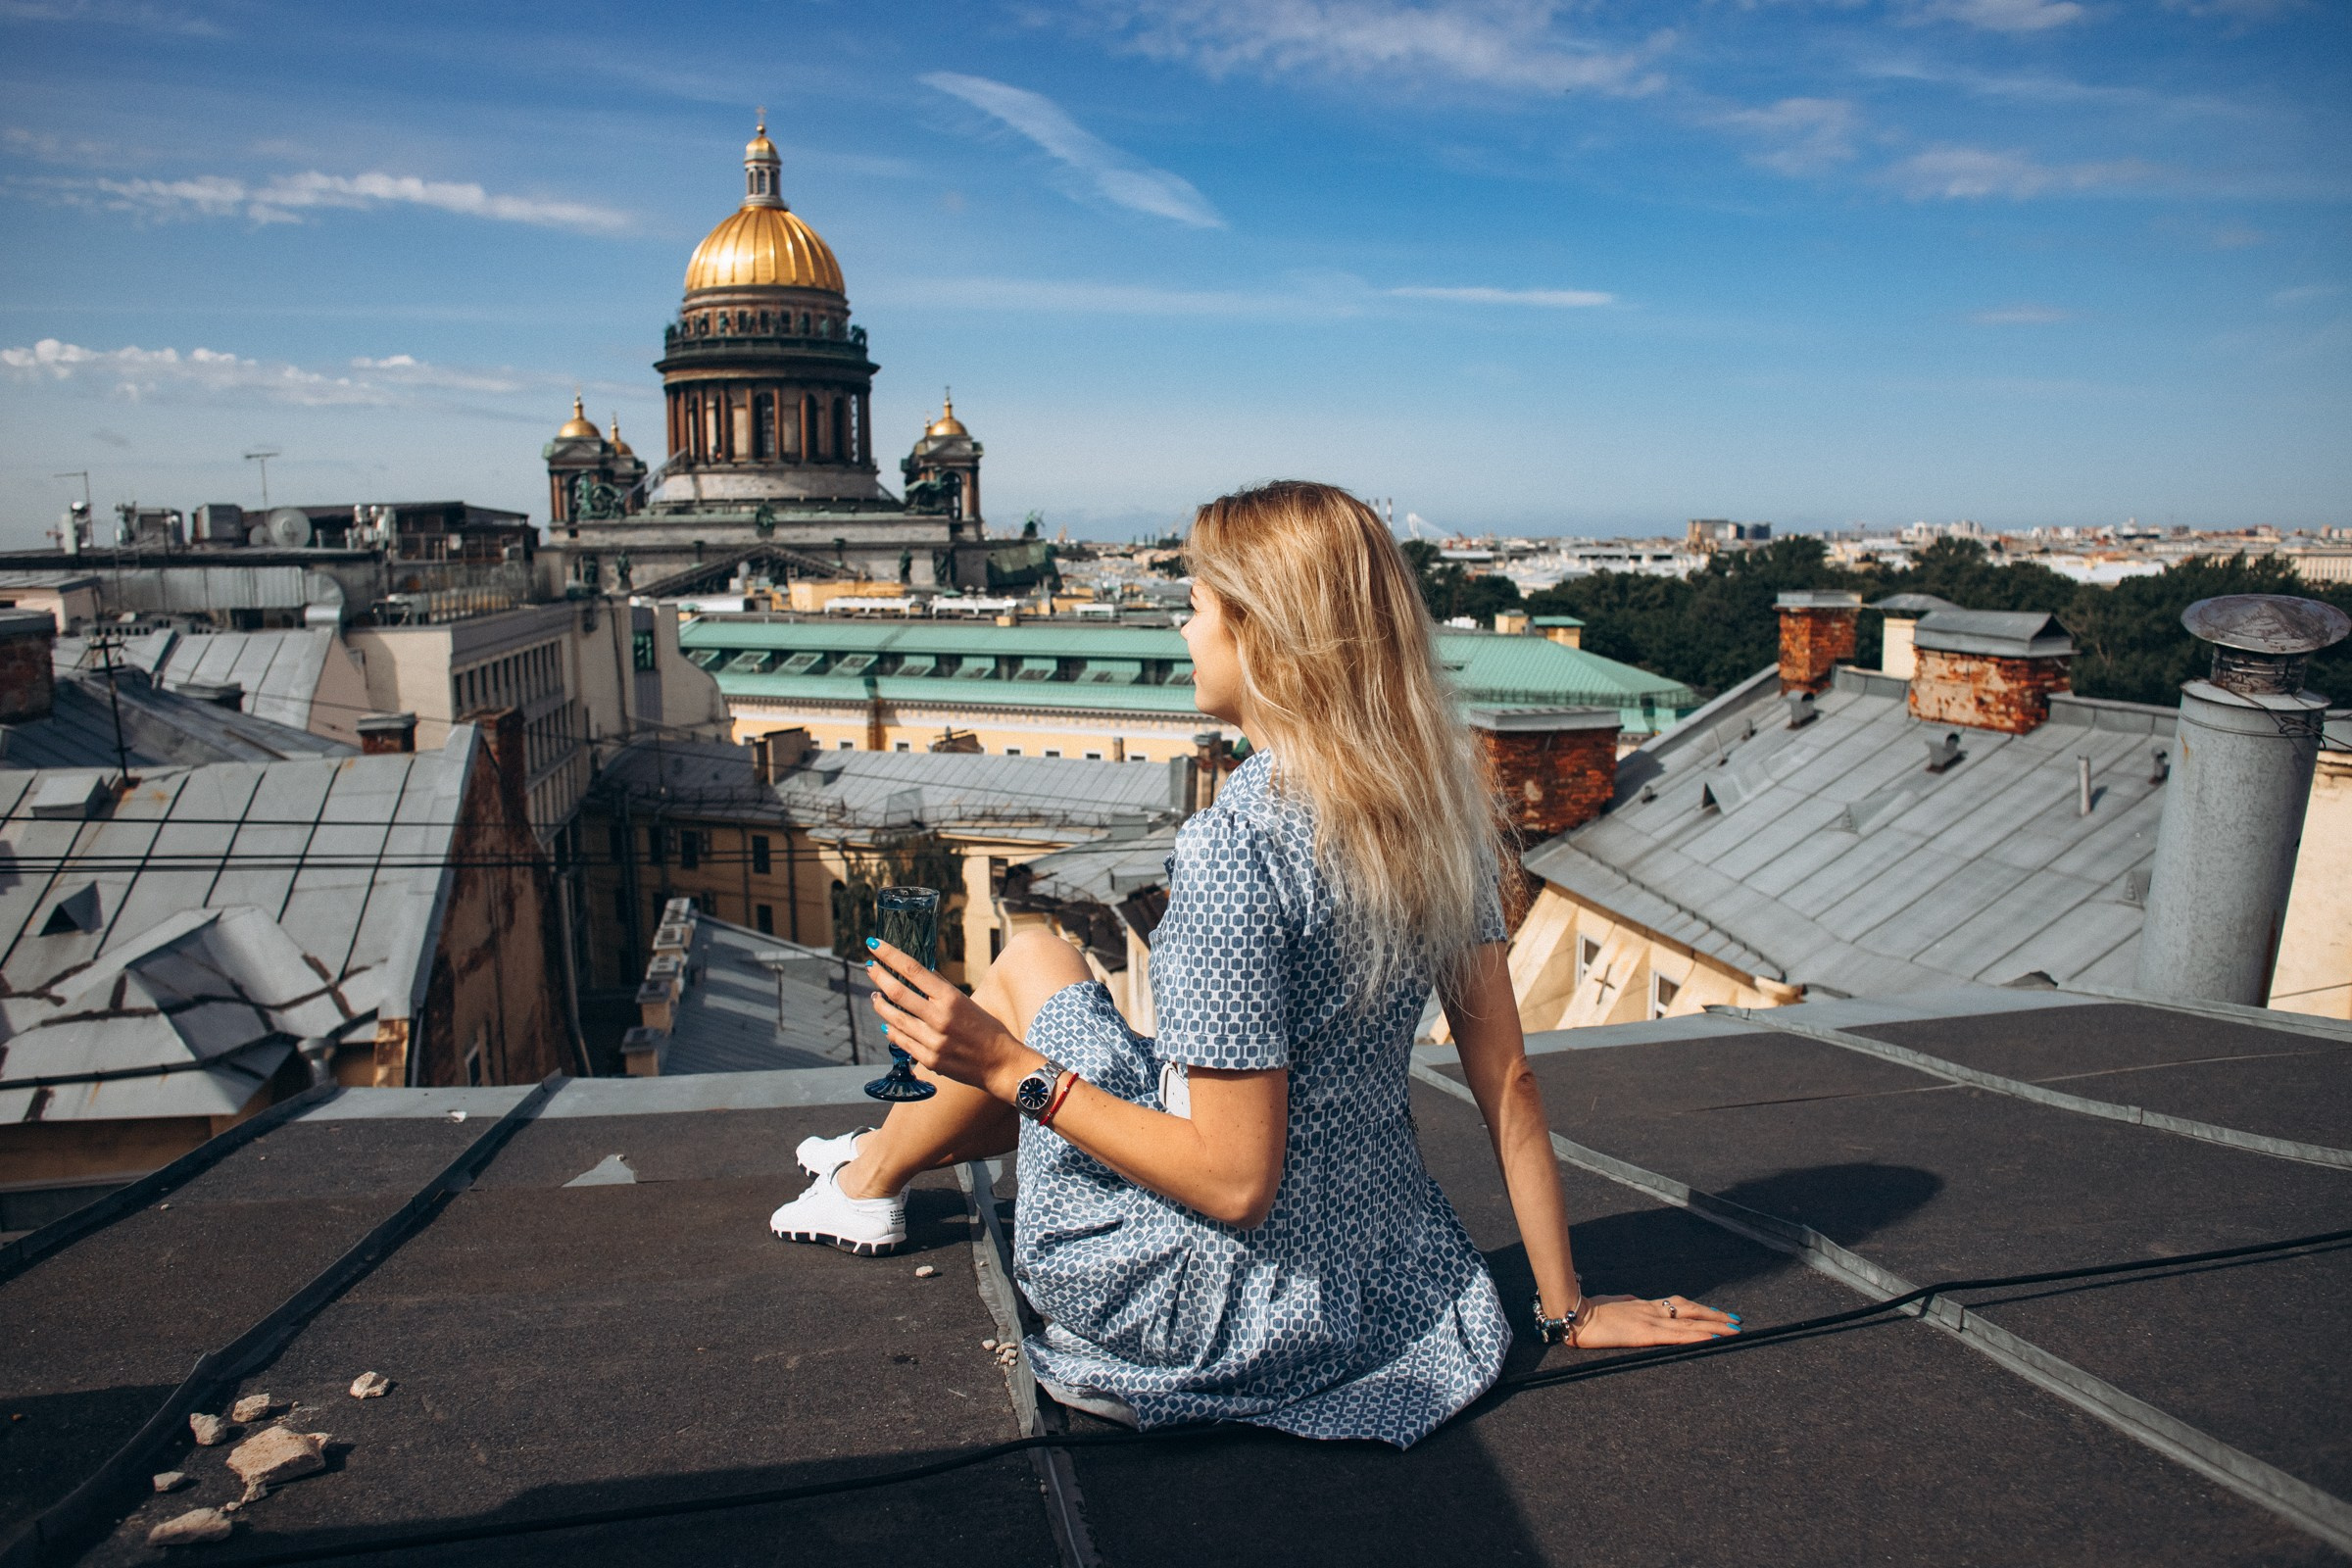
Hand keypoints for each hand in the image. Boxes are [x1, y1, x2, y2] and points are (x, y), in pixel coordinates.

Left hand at [865, 939, 1036, 1099]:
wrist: (1001, 1063)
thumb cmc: (986, 1029)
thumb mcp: (966, 1002)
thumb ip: (941, 989)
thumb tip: (918, 972)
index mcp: (951, 998)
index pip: (914, 970)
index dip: (891, 955)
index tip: (875, 945)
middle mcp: (940, 1018)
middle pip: (898, 993)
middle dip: (879, 976)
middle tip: (869, 966)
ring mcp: (932, 1041)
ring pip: (895, 1018)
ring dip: (880, 1004)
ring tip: (875, 995)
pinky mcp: (929, 1060)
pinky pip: (901, 1041)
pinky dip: (891, 1029)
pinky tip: (887, 1021)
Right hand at [1570, 1293, 1740, 1347]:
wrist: (1575, 1315)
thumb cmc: (1591, 1310)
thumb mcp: (1614, 1304)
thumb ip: (1627, 1304)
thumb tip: (1635, 1301)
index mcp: (1645, 1306)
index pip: (1680, 1305)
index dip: (1701, 1309)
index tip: (1719, 1313)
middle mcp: (1652, 1310)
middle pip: (1692, 1311)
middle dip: (1716, 1317)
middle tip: (1738, 1322)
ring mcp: (1650, 1321)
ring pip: (1690, 1323)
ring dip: (1714, 1326)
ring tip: (1734, 1330)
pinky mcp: (1645, 1334)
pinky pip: (1677, 1336)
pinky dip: (1697, 1337)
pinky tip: (1711, 1338)